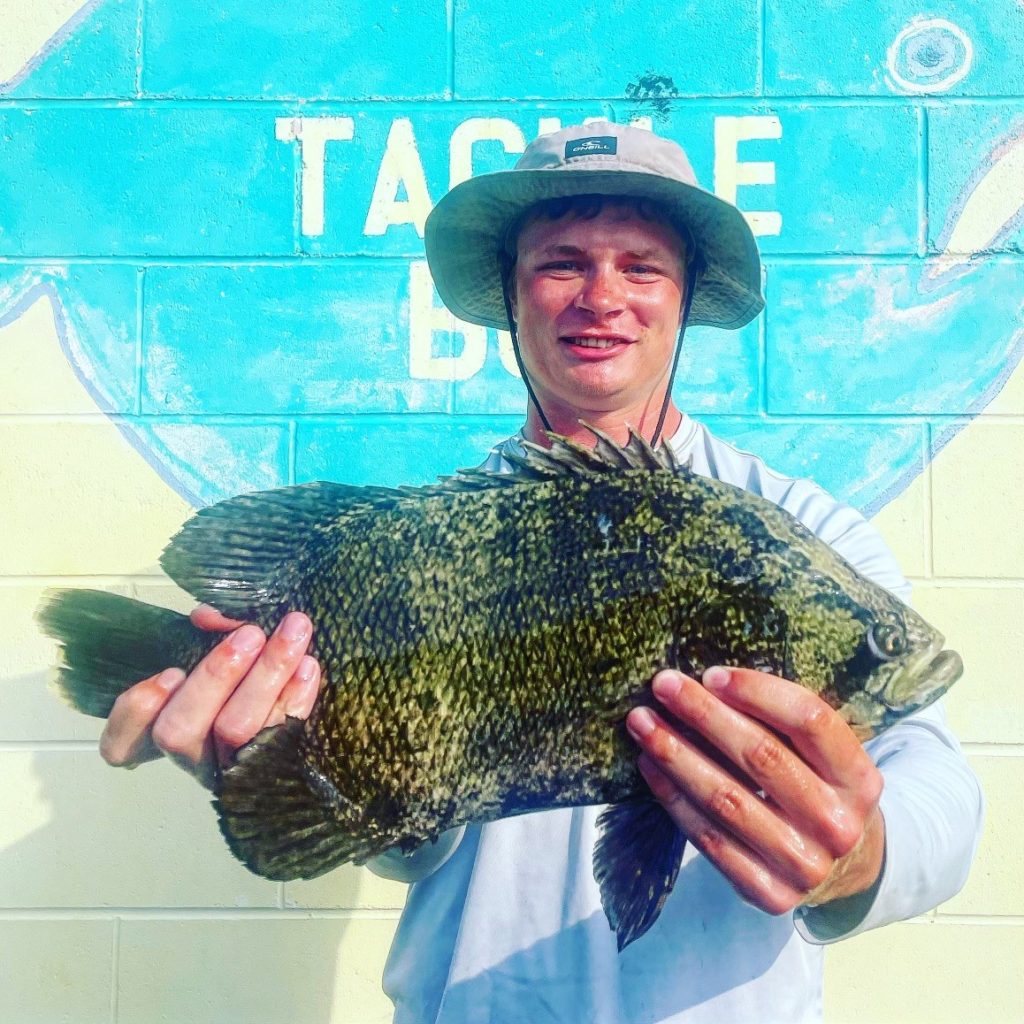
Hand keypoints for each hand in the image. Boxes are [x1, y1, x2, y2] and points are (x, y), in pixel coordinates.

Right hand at [98, 606, 320, 788]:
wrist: (288, 708)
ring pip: (238, 729)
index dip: (136, 713)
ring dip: (266, 675)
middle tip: (250, 633)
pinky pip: (285, 732)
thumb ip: (203, 635)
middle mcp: (192, 755)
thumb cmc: (236, 675)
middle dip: (215, 677)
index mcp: (160, 731)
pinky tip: (308, 664)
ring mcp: (232, 766)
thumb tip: (210, 616)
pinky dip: (297, 696)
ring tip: (293, 631)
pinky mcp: (276, 762)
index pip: (121, 744)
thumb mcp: (207, 652)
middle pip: (182, 731)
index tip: (168, 672)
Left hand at [625, 666, 884, 913]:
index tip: (710, 673)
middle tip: (662, 684)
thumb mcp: (823, 755)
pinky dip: (673, 797)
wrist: (842, 867)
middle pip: (761, 756)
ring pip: (727, 798)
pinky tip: (649, 766)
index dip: (757, 692)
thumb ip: (781, 722)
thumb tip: (708, 680)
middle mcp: (838, 824)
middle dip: (704, 714)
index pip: (810, 721)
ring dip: (676, 754)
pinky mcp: (769, 893)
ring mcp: (805, 864)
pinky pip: (709, 838)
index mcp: (859, 778)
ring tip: (642, 723)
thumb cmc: (816, 788)